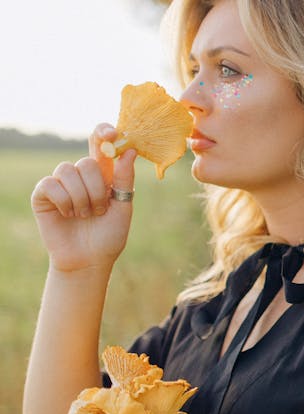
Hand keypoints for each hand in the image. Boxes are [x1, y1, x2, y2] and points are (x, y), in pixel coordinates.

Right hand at [30, 123, 137, 272]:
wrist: (89, 259)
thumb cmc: (109, 235)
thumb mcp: (123, 206)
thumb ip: (124, 178)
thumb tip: (129, 150)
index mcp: (103, 175)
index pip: (100, 145)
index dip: (104, 133)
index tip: (112, 133)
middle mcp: (81, 175)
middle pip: (87, 162)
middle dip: (97, 189)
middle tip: (99, 211)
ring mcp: (61, 183)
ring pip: (68, 170)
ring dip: (81, 197)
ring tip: (84, 215)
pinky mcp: (43, 194)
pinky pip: (51, 184)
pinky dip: (64, 201)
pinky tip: (68, 215)